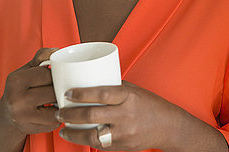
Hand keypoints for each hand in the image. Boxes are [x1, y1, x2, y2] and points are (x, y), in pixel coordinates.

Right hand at [0, 47, 60, 134]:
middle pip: (53, 92)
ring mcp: (22, 116)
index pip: (47, 74)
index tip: (60, 76)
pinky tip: (54, 112)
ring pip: (56, 109)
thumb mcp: (28, 69)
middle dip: (61, 90)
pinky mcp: (29, 129)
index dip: (58, 75)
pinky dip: (58, 117)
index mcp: (15, 81)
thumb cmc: (22, 87)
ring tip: (61, 100)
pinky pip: (54, 122)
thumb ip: (42, 56)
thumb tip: (58, 50)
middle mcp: (16, 99)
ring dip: (62, 105)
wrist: (8, 114)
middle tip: (64, 89)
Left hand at [56, 81, 190, 150]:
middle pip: (92, 115)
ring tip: (63, 127)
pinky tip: (76, 136)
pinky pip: (100, 145)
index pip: (101, 94)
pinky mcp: (123, 146)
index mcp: (128, 96)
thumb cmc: (150, 104)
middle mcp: (126, 115)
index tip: (67, 94)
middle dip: (70, 115)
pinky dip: (86, 140)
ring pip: (92, 135)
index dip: (81, 94)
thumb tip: (88, 82)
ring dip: (73, 132)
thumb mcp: (133, 90)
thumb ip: (113, 88)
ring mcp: (124, 133)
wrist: (168, 126)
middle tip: (60, 111)